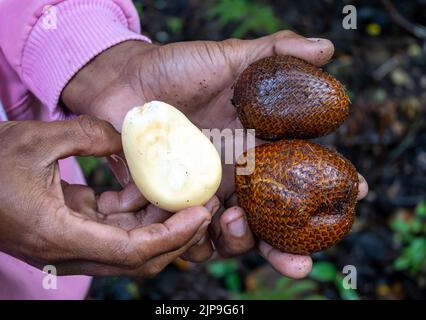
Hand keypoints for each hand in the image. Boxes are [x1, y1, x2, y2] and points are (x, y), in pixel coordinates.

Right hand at [0, 116, 216, 276]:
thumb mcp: (36, 140)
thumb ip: (88, 135)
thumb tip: (126, 136)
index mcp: (59, 235)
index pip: (133, 250)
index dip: (173, 235)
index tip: (201, 213)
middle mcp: (66, 250)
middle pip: (138, 257)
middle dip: (176, 236)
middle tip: (205, 207)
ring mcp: (67, 244)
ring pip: (128, 246)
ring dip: (159, 225)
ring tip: (187, 197)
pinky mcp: (67, 232)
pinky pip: (112, 231)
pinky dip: (135, 215)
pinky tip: (150, 191)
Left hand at [63, 31, 368, 277]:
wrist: (122, 80)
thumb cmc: (175, 69)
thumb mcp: (226, 59)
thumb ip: (272, 54)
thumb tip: (325, 49)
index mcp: (250, 149)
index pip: (295, 175)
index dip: (325, 188)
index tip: (357, 191)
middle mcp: (228, 178)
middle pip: (262, 223)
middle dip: (282, 249)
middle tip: (297, 261)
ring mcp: (196, 193)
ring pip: (220, 236)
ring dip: (232, 242)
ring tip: (229, 220)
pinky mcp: (163, 199)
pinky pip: (175, 230)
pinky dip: (181, 235)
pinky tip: (181, 224)